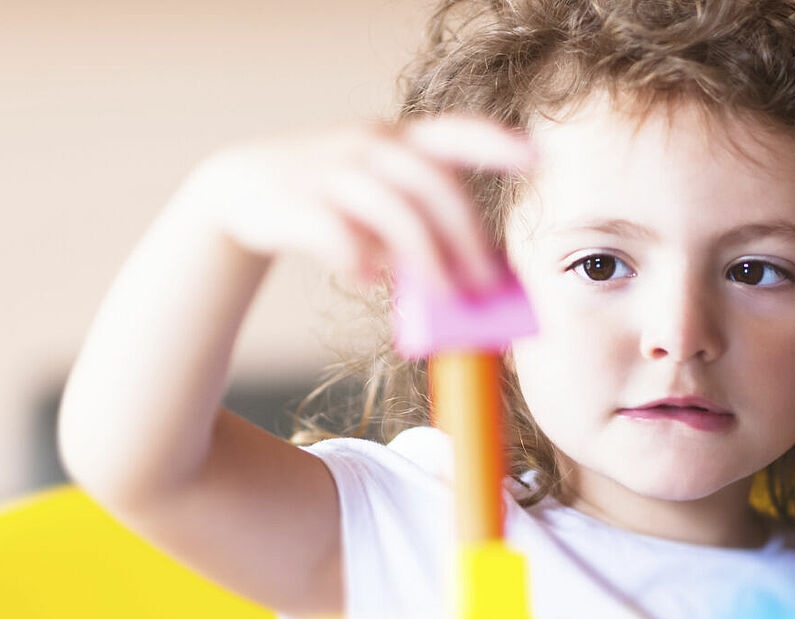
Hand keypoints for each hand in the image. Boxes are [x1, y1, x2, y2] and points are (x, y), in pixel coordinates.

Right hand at [172, 114, 536, 292]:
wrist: (242, 190)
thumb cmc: (334, 200)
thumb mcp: (380, 201)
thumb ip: (424, 229)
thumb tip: (477, 282)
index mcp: (398, 141)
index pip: (455, 131)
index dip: (497, 141)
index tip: (539, 158)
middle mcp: (369, 147)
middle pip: (433, 184)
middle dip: (467, 236)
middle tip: (488, 284)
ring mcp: (331, 171)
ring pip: (393, 211)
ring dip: (427, 258)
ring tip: (447, 296)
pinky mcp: (294, 202)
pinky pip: (335, 233)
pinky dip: (358, 259)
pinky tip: (368, 281)